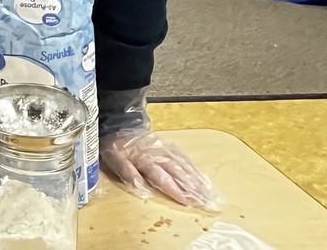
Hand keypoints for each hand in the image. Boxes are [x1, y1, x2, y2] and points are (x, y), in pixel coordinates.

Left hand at [100, 129, 220, 210]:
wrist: (121, 123)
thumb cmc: (116, 145)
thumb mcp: (114, 159)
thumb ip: (128, 173)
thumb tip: (142, 189)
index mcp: (145, 159)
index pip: (162, 177)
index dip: (174, 190)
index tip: (187, 202)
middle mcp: (160, 154)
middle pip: (179, 174)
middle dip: (194, 190)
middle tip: (208, 203)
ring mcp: (167, 150)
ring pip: (186, 167)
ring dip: (199, 182)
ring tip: (212, 196)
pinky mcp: (171, 148)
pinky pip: (186, 159)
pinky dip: (197, 171)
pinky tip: (206, 181)